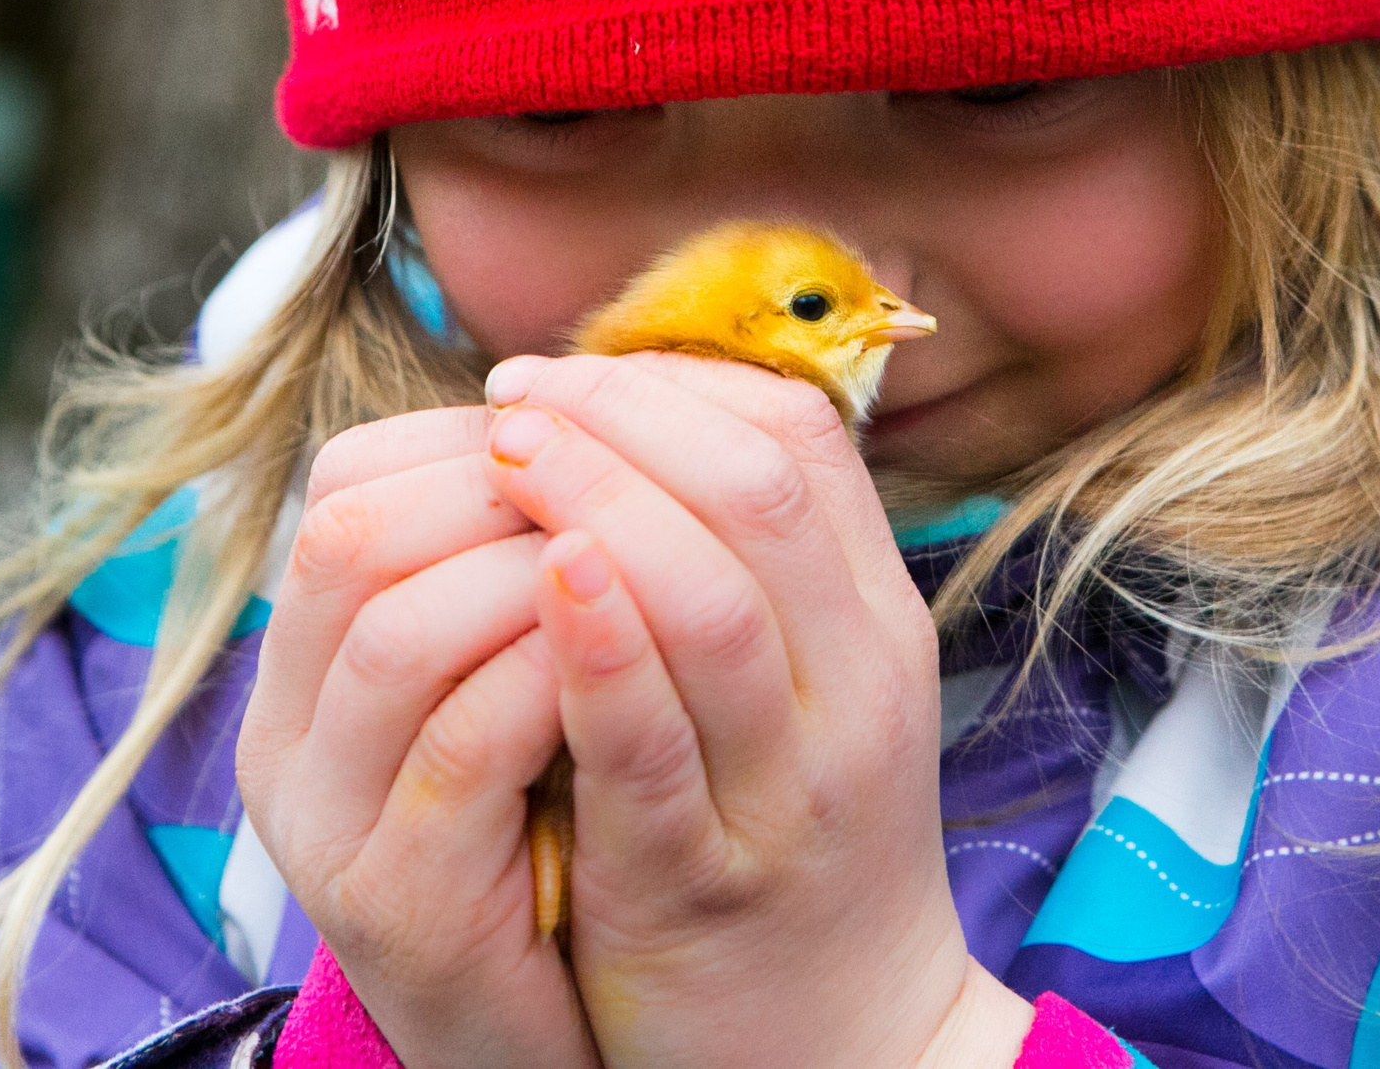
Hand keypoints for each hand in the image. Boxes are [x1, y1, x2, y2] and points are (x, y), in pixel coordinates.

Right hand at [237, 408, 598, 1068]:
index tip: (590, 437)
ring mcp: (332, 828)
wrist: (552, 1042)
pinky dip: (559, 677)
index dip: (473, 438)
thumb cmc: (551, 837)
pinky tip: (634, 659)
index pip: (347, 486)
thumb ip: (514, 572)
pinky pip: (468, 746)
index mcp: (306, 669)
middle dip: (505, 489)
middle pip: (354, 534)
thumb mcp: (513, 686)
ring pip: (403, 630)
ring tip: (635, 558)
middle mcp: (291, 740)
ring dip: (537, 574)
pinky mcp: (402, 908)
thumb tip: (593, 409)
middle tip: (620, 484)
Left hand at [482, 352, 1034, 1068]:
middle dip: (621, 419)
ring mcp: (786, 789)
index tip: (560, 377)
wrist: (848, 1051)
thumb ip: (747, 569)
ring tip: (504, 455)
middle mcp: (852, 691)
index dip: (670, 385)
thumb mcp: (809, 689)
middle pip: (755, 491)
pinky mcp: (703, 881)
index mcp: (874, 626)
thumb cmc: (795, 844)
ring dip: (596, 501)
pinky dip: (597, 649)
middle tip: (513, 399)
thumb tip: (629, 425)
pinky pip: (653, 744)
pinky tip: (541, 579)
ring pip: (709, 600)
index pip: (797, 442)